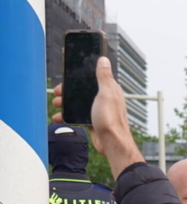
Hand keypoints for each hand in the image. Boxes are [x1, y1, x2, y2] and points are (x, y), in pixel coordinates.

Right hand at [52, 57, 142, 177]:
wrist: (112, 143)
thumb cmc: (111, 119)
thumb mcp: (106, 94)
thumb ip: (104, 77)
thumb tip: (104, 60)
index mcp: (110, 89)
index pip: (93, 77)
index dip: (79, 76)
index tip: (67, 75)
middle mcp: (105, 99)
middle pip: (82, 90)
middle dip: (68, 91)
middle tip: (58, 93)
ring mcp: (98, 110)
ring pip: (78, 103)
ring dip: (66, 103)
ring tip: (56, 105)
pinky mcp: (93, 121)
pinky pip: (77, 115)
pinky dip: (67, 116)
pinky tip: (59, 117)